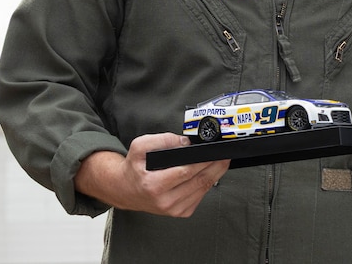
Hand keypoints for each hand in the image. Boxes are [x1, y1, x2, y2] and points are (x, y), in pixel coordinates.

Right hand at [75, 132, 229, 217]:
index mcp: (153, 185)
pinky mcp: (180, 212)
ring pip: (202, 190)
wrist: (126, 190)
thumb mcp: (140, 146)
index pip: (185, 172)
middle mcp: (164, 201)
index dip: (203, 161)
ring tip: (222, 161)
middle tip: (225, 154)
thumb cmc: (134, 167)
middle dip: (215, 166)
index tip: (214, 151)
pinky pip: (200, 197)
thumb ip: (162, 140)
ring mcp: (173, 210)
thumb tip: (185, 142)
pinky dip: (207, 184)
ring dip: (215, 175)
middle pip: (198, 181)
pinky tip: (211, 173)